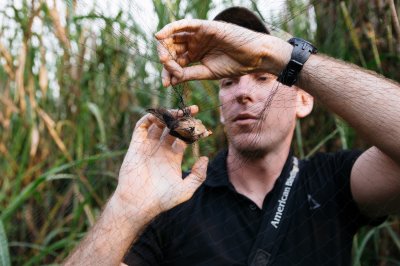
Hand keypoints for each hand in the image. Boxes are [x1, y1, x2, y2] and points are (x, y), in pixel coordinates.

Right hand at [115, 105, 208, 215]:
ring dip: (168, 115)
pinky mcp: (136, 145)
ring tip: (179, 112)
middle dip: (183, 118)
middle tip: (194, 109)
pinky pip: (142, 126)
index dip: (194, 130)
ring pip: (159, 124)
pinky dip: (150, 117)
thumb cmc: (162, 199)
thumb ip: (199, 175)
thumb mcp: (186, 189)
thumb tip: (205, 158)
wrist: (139, 204)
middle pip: (173, 127)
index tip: (204, 126)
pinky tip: (162, 115)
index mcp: (173, 157)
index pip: (185, 137)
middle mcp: (161, 149)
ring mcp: (149, 146)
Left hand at [155, 19, 291, 85]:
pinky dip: (171, 28)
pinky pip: (184, 25)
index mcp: (195, 54)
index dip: (168, 71)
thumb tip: (170, 80)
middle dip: (165, 58)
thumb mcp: (207, 72)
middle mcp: (194, 43)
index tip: (166, 83)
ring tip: (162, 57)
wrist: (252, 57)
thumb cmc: (233, 65)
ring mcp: (198, 34)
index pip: (176, 61)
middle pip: (172, 49)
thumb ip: (189, 74)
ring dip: (165, 45)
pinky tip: (160, 36)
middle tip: (165, 69)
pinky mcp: (204, 26)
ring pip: (175, 37)